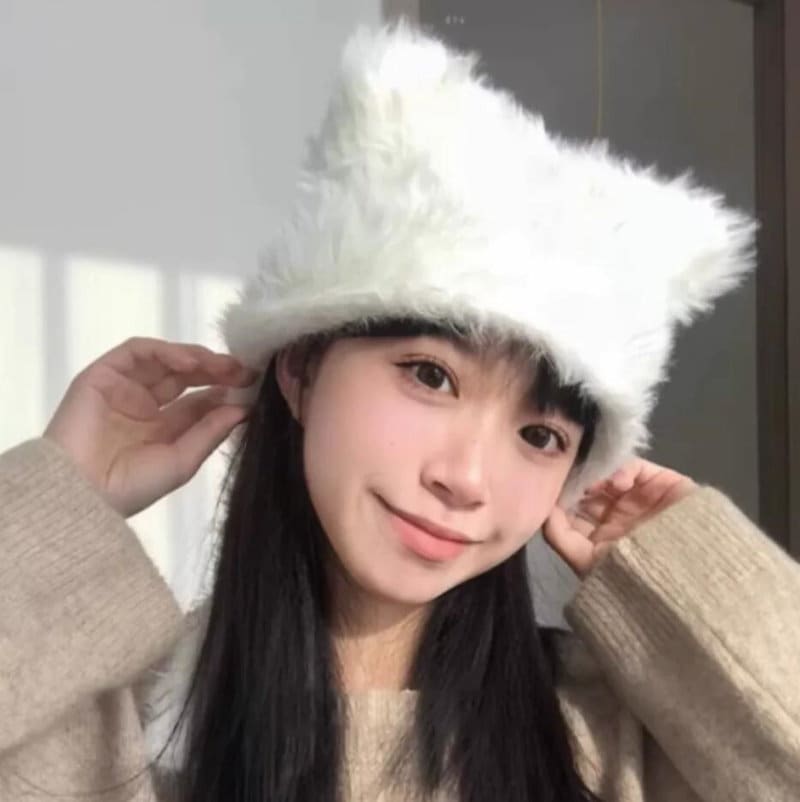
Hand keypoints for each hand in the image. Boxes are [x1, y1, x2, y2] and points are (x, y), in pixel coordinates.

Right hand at [44, 336, 258, 517]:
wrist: (80, 494)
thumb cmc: (131, 487)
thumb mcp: (181, 461)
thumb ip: (211, 432)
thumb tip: (245, 409)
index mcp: (163, 430)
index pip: (201, 401)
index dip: (227, 391)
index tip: (254, 386)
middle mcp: (145, 406)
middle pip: (187, 377)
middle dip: (217, 371)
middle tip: (245, 371)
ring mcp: (124, 388)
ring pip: (166, 361)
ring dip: (197, 358)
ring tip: (223, 365)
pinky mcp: (103, 375)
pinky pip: (137, 353)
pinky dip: (164, 351)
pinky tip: (189, 362)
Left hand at [542, 457, 697, 578]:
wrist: (691, 576)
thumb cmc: (636, 574)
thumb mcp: (588, 563)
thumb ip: (561, 537)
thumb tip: (543, 509)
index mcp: (599, 534)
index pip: (572, 506)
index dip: (560, 495)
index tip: (549, 487)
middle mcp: (617, 514)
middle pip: (588, 486)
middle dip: (576, 480)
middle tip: (567, 475)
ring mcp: (639, 497)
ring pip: (607, 473)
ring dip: (596, 474)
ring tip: (593, 483)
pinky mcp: (660, 483)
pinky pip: (634, 467)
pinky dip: (621, 469)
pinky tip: (617, 483)